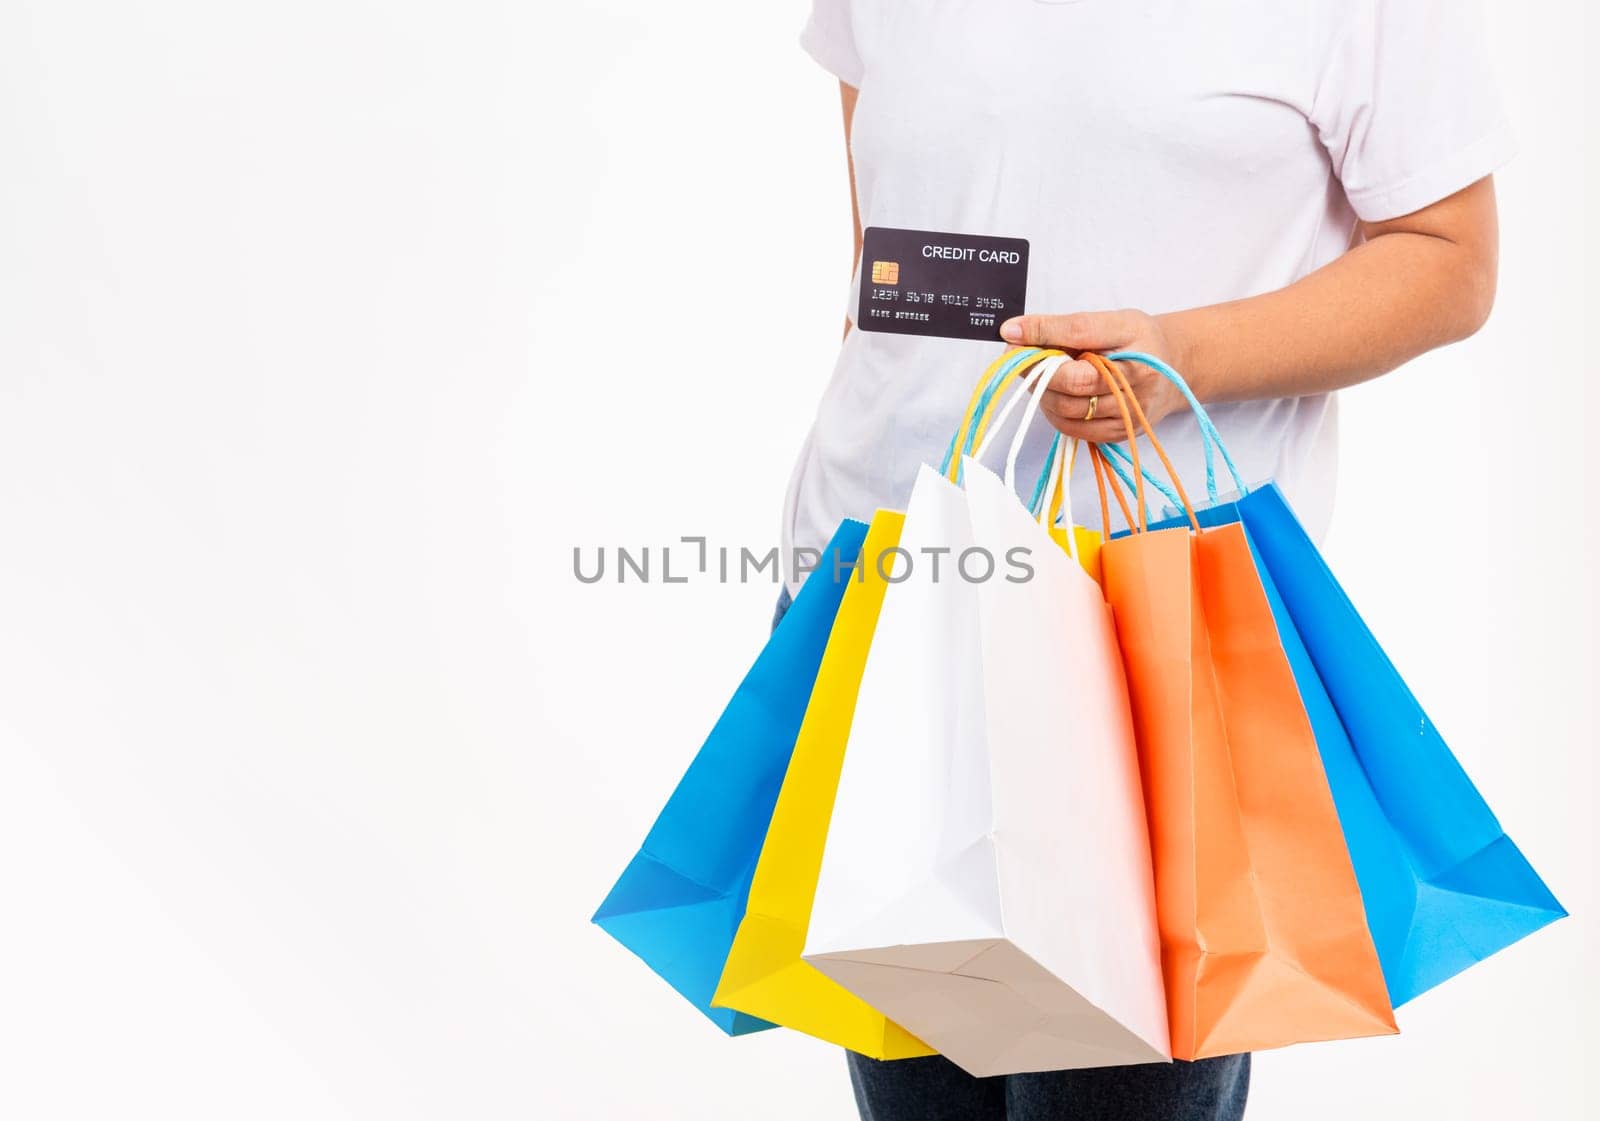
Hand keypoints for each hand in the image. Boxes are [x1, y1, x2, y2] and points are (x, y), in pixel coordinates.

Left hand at [999, 310, 1191, 441]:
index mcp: (1135, 341)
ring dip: (1043, 393)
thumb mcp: (1111, 321)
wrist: (1174, 369)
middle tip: (1021, 358)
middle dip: (1037, 370)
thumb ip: (1064, 326)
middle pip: (1071, 381)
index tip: (1012, 333)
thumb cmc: (1139, 341)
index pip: (1080, 334)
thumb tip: (1013, 331)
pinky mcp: (1119, 433)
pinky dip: (1054, 412)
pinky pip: (1073, 429)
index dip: (1042, 333)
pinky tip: (1055, 395)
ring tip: (1040, 376)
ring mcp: (1129, 413)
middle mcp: (1136, 382)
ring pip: (1067, 409)